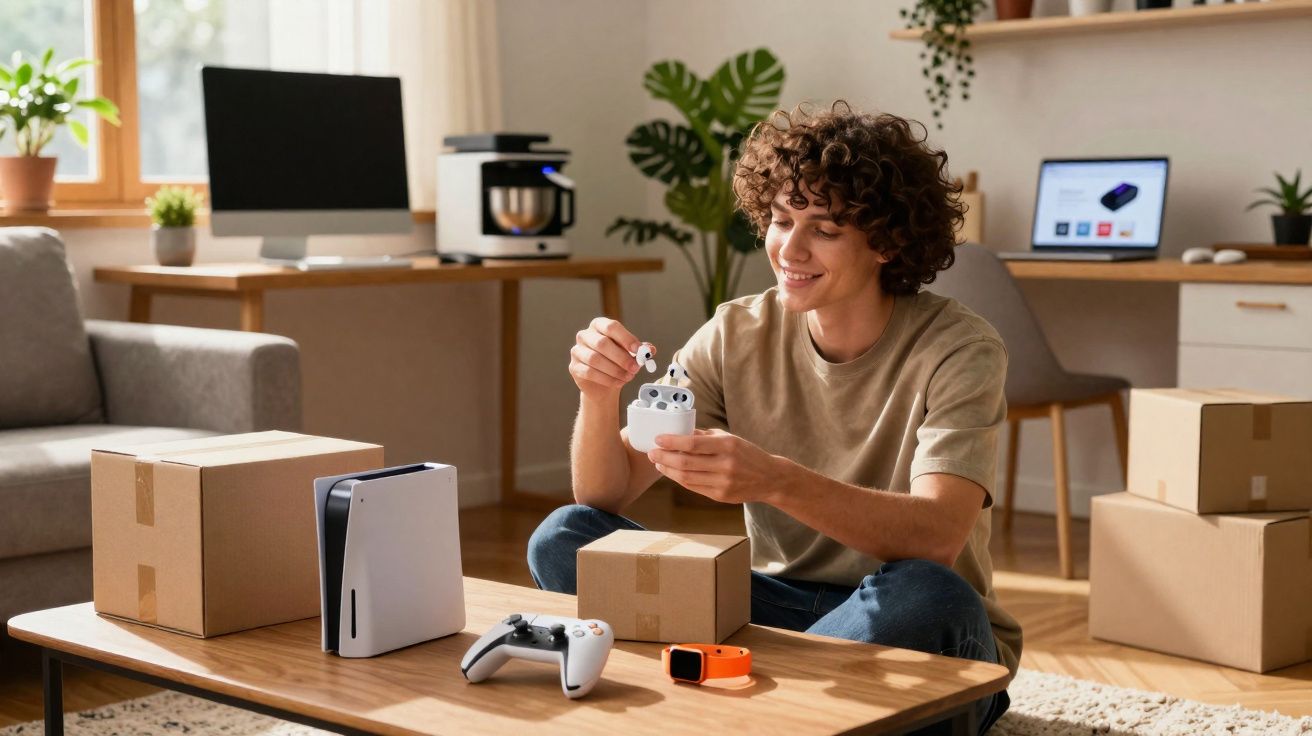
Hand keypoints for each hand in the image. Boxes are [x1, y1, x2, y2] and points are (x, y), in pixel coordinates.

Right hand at [569, 317, 650, 400]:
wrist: (603, 384)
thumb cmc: (617, 362)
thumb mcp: (631, 354)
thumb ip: (640, 350)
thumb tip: (650, 349)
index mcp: (599, 325)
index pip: (611, 326)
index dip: (625, 338)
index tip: (638, 350)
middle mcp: (585, 335)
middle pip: (602, 343)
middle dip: (621, 357)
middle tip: (635, 368)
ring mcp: (577, 351)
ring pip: (595, 359)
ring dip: (615, 370)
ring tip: (628, 377)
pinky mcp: (574, 367)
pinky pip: (590, 373)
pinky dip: (607, 379)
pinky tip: (618, 383)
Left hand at [646, 429, 791, 504]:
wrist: (769, 478)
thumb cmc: (746, 454)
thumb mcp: (729, 438)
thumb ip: (705, 436)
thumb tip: (679, 432)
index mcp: (727, 445)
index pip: (692, 444)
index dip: (672, 442)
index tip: (657, 439)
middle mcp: (725, 465)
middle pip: (685, 463)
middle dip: (664, 457)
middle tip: (651, 452)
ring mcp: (723, 482)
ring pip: (686, 478)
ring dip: (668, 469)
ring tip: (658, 462)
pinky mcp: (720, 496)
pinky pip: (693, 487)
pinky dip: (679, 479)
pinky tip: (672, 472)